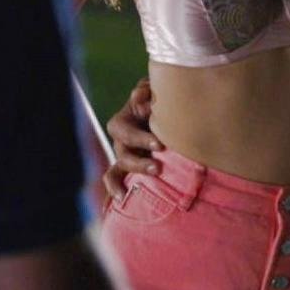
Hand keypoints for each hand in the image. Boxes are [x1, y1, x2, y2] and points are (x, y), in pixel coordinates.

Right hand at [99, 78, 162, 199]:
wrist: (175, 113)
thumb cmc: (163, 100)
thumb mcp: (157, 91)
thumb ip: (147, 90)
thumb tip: (139, 95)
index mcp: (126, 118)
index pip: (121, 129)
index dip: (138, 138)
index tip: (159, 145)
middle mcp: (122, 138)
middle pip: (121, 152)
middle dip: (138, 162)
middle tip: (158, 168)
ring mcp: (125, 153)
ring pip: (119, 166)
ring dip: (135, 172)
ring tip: (154, 176)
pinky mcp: (130, 165)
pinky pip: (115, 178)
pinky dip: (114, 188)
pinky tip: (120, 199)